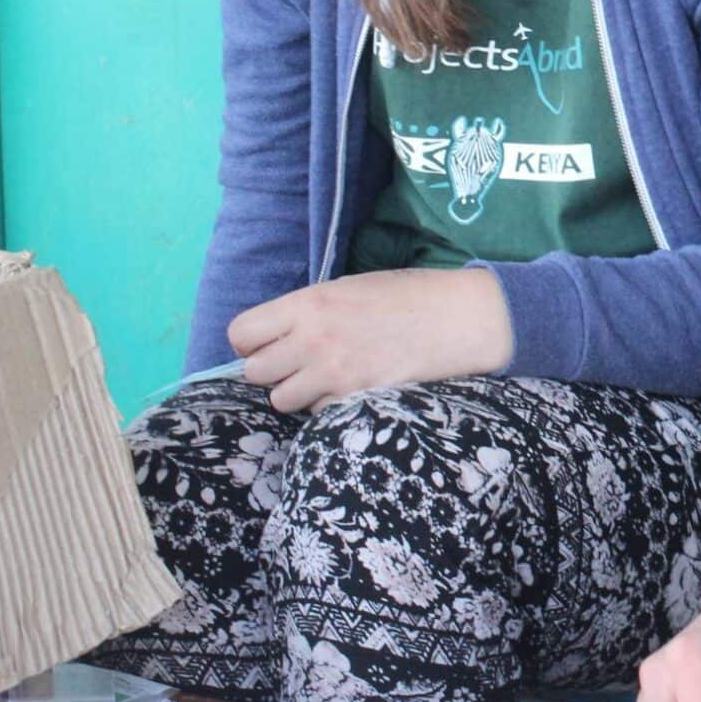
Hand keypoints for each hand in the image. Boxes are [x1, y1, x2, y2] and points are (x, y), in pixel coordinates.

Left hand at [231, 268, 513, 412]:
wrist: (459, 318)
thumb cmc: (408, 295)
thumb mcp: (350, 287)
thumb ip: (310, 311)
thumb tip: (280, 333)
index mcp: (308, 303)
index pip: (241, 333)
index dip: (251, 343)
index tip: (270, 345)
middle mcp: (311, 339)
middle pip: (254, 372)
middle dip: (273, 370)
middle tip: (299, 365)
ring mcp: (333, 373)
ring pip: (281, 400)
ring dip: (298, 393)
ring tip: (324, 380)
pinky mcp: (355, 399)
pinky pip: (318, 413)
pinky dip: (329, 406)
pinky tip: (351, 390)